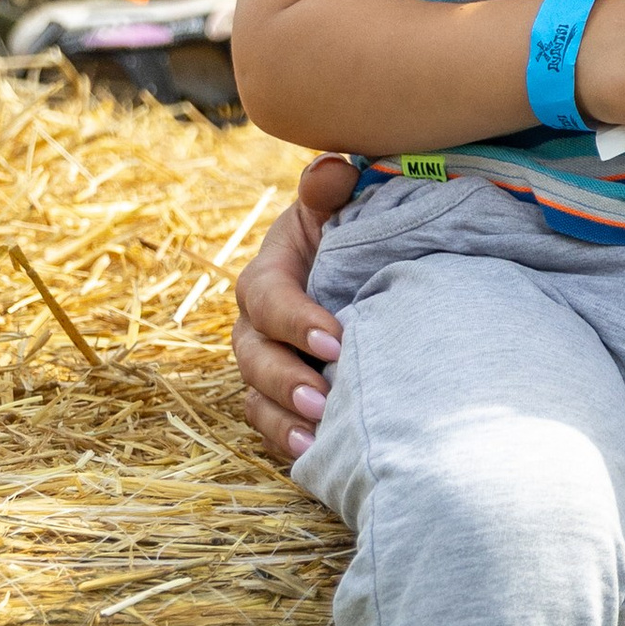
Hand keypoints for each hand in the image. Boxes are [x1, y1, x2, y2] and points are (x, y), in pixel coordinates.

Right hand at [232, 155, 359, 458]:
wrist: (371, 270)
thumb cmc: (355, 234)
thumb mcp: (342, 206)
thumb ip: (332, 189)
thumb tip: (333, 170)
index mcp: (269, 274)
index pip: (267, 298)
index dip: (294, 321)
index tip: (336, 341)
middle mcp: (257, 323)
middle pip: (253, 355)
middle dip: (284, 380)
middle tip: (322, 400)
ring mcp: (267, 362)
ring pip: (256, 394)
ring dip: (281, 418)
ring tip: (316, 434)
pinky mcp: (281, 394)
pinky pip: (269, 422)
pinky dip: (286, 439)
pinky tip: (314, 455)